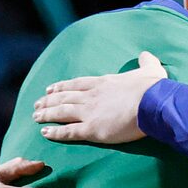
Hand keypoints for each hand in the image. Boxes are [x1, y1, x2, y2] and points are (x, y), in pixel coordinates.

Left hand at [31, 52, 165, 145]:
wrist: (153, 103)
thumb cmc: (153, 88)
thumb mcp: (151, 70)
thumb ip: (146, 62)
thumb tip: (146, 54)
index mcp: (103, 82)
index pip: (76, 84)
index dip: (62, 86)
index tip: (50, 89)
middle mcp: (91, 96)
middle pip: (64, 97)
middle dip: (49, 101)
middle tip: (37, 104)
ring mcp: (89, 112)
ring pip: (61, 112)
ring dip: (47, 114)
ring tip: (35, 116)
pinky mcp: (92, 129)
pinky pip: (68, 131)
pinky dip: (55, 132)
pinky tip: (44, 133)